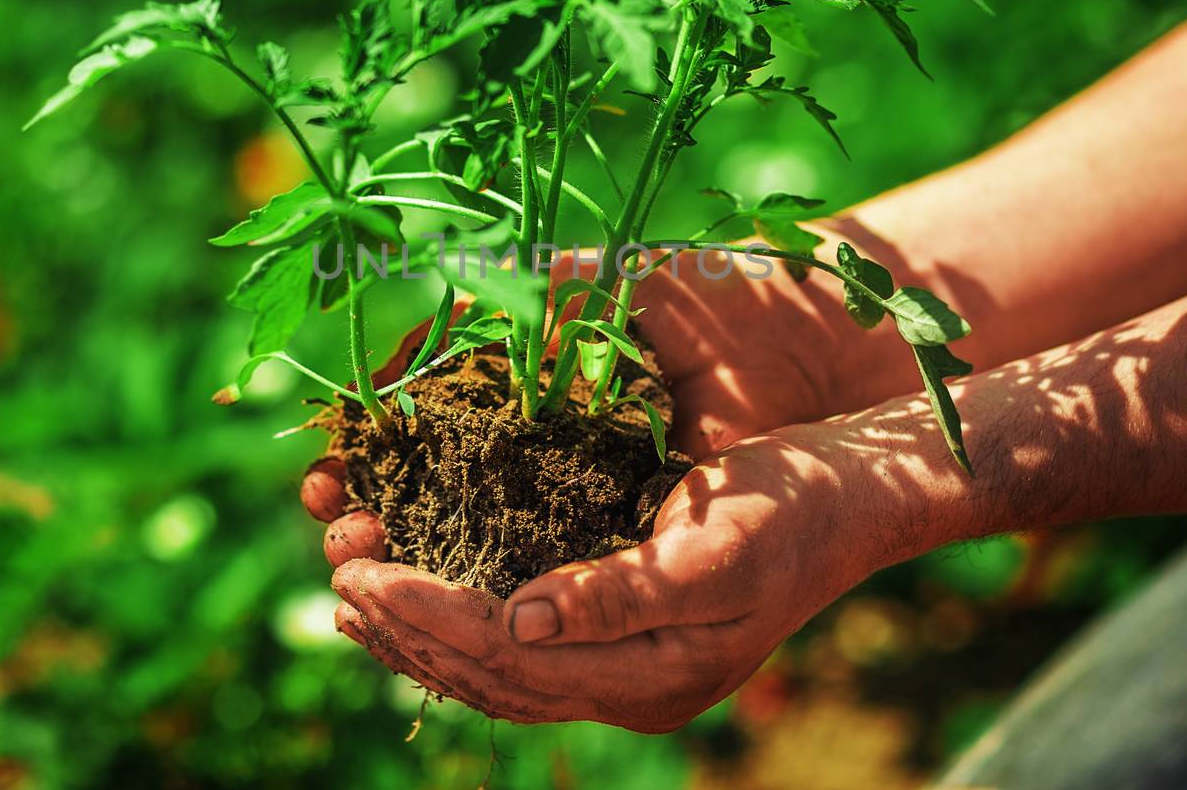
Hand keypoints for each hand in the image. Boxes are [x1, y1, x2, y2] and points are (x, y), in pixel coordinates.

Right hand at [302, 232, 900, 560]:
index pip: (426, 401)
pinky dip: (483, 572)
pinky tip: (435, 589)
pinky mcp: (610, 521)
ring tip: (357, 552)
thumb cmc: (716, 296)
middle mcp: (537, 426)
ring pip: (471, 521)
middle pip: (431, 469)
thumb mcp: (625, 282)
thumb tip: (485, 290)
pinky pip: (535, 555)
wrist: (807, 348)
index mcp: (527, 363)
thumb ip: (551, 289)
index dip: (374, 429)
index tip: (332, 451)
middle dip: (371, 494)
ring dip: (409, 540)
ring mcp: (568, 477)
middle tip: (330, 512)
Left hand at [327, 423, 920, 730]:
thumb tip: (518, 619)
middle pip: (491, 674)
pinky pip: (518, 644)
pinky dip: (459, 620)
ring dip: (420, 633)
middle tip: (337, 576)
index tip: (360, 571)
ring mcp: (624, 667)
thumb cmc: (789, 512)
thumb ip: (619, 593)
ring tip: (352, 594)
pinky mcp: (618, 631)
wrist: (849, 500)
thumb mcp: (713, 550)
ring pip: (496, 668)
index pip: (510, 658)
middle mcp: (630, 687)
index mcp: (653, 676)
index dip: (428, 617)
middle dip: (406, 629)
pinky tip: (420, 594)